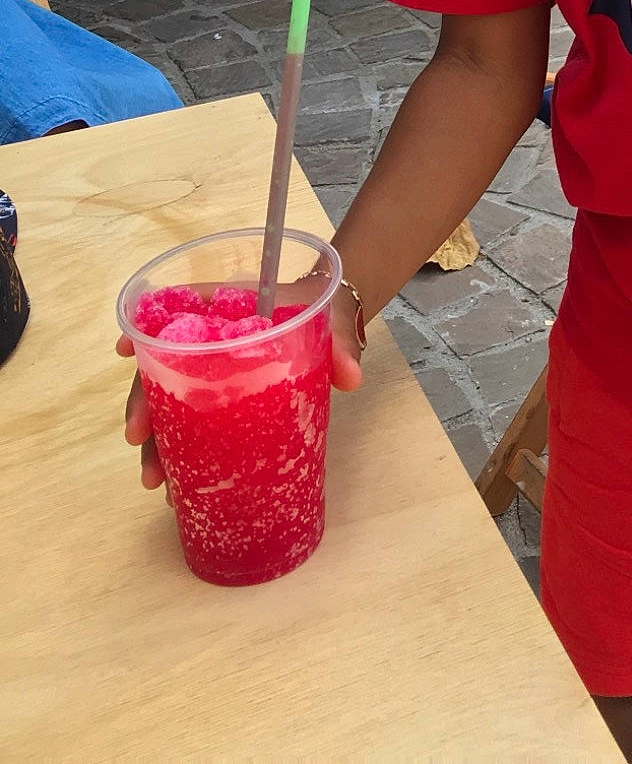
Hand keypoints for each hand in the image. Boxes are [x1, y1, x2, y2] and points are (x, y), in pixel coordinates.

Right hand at [117, 282, 365, 490]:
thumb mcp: (332, 323)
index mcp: (229, 305)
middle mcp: (208, 337)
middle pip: (162, 364)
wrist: (332, 328)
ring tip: (157, 481)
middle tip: (139, 442)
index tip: (125, 349)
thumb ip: (341, 345)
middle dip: (144, 402)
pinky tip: (176, 482)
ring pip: (168, 399)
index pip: (176, 307)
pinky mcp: (221, 400)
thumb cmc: (324, 314)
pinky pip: (190, 422)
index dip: (146, 327)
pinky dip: (178, 449)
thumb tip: (350, 378)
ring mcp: (210, 371)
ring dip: (156, 438)